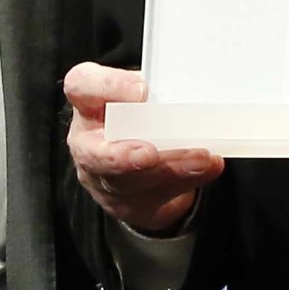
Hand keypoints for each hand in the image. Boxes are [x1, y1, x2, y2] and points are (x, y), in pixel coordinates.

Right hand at [64, 62, 222, 237]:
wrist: (139, 159)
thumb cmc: (139, 116)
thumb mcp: (144, 95)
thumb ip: (158, 93)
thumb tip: (191, 97)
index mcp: (89, 102)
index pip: (82, 86)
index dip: (109, 87)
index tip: (141, 91)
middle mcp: (88, 142)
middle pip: (94, 154)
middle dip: (122, 157)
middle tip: (149, 154)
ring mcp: (103, 178)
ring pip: (130, 182)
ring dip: (169, 169)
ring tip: (200, 159)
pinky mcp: (126, 203)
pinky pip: (154, 197)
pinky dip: (184, 180)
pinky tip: (205, 169)